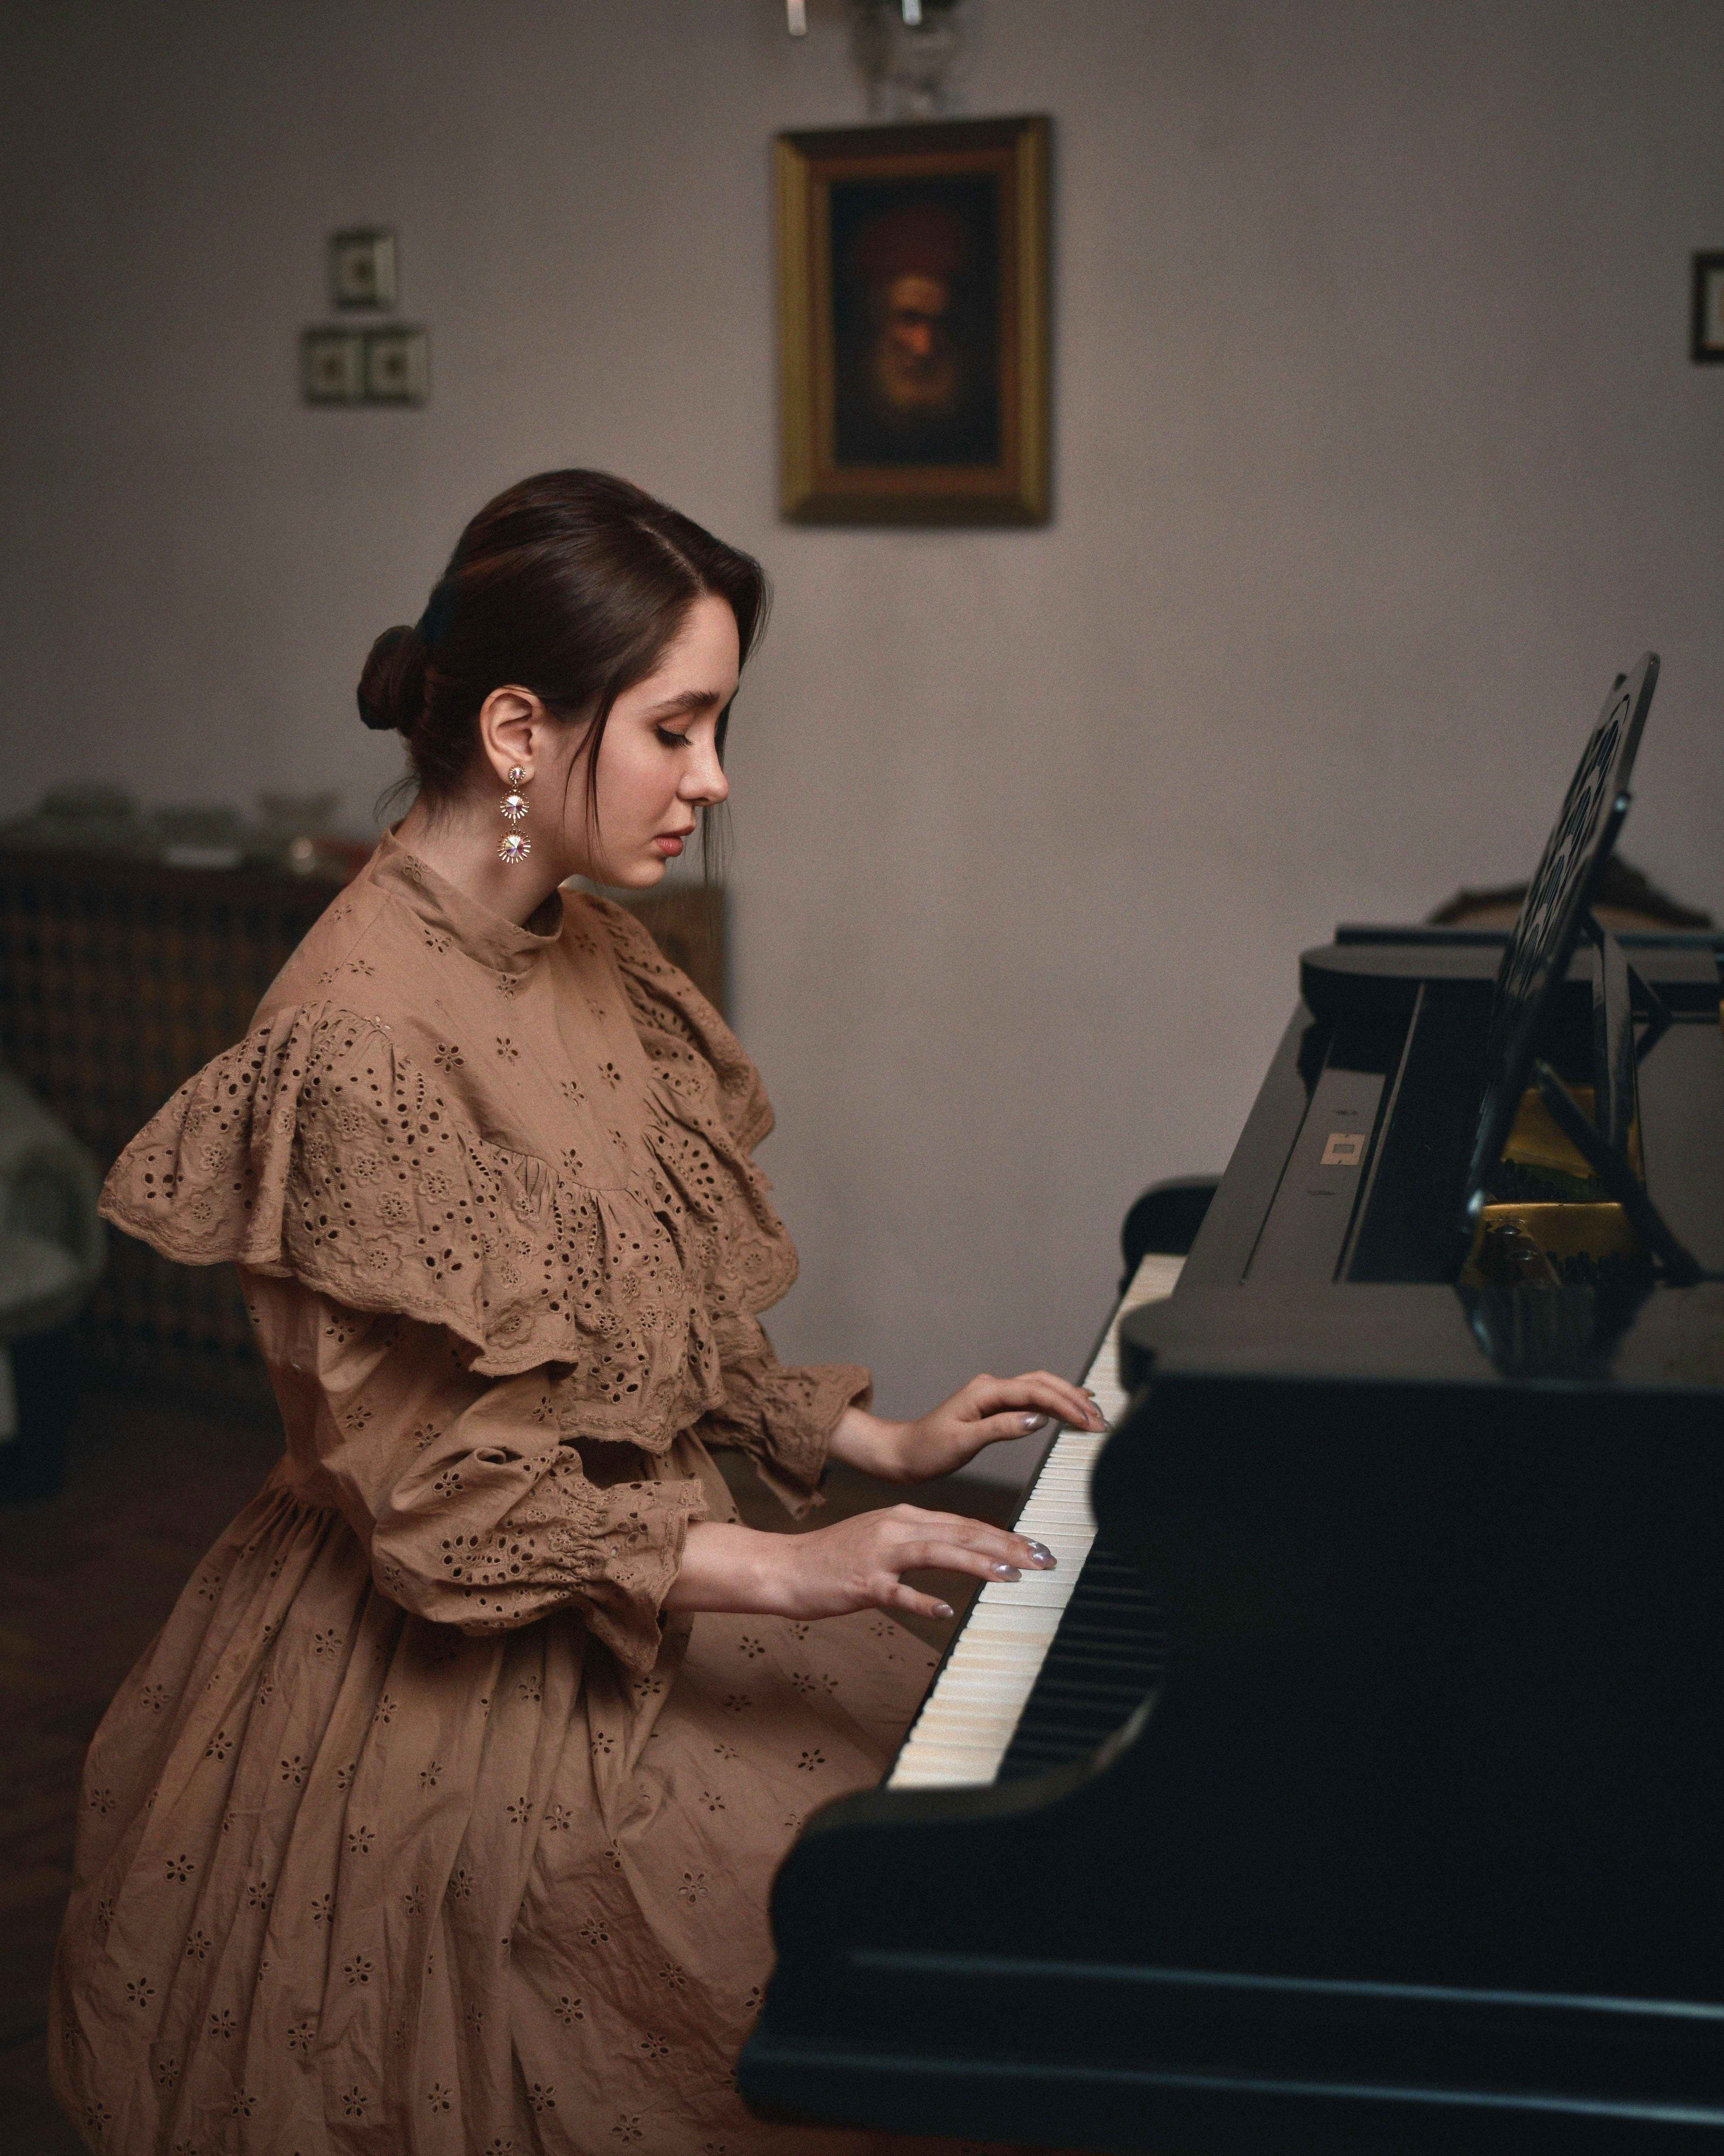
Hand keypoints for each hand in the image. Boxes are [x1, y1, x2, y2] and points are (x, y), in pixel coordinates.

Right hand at [663, 1508, 1057, 1623]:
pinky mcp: (861, 1583)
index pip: (964, 1523)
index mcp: (903, 1517)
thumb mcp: (881, 1538)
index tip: (1036, 1546)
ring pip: (936, 1552)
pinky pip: (897, 1592)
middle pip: (960, 1533)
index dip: (1003, 1534)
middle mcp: (895, 1528)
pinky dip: (923, 1599)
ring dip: (977, 1562)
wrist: (785, 1567)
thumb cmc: (834, 1559)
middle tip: (1043, 1559)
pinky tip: (946, 1609)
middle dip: (1006, 1545)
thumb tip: (960, 1548)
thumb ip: (920, 1541)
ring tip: (1012, 1575)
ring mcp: (878, 1554)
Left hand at [828, 1371, 1104, 1484]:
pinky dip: (1053, 1401)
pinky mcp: (993, 1406)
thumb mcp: (963, 1442)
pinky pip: (1030, 1398)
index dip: (1065, 1404)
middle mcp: (991, 1387)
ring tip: (1094, 1413)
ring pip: (1039, 1388)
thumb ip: (1001, 1428)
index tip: (1088, 1421)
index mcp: (985, 1392)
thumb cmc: (927, 1450)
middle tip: (1100, 1420)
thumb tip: (1037, 1419)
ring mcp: (993, 1395)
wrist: (902, 1454)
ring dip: (1067, 1398)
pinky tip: (1069, 1406)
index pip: (1035, 1392)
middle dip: (1074, 1399)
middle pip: (1042, 1384)